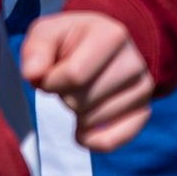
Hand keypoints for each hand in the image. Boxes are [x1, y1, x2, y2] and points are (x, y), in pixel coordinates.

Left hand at [20, 11, 154, 152]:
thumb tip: (33, 75)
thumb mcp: (49, 33)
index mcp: (113, 36)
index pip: (74, 76)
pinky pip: (109, 142)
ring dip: (76, 113)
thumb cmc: (72, 41)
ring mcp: (142, 90)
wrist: (106, 45)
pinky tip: (85, 123)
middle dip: (64, 96)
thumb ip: (36, 49)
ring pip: (91, 122)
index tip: (50, 74)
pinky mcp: (143, 113)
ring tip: (83, 92)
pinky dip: (89, 139)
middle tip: (71, 81)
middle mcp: (134, 63)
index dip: (50, 82)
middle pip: (80, 102)